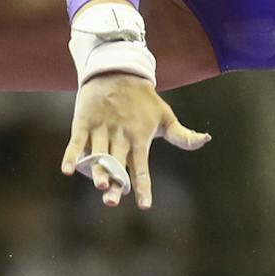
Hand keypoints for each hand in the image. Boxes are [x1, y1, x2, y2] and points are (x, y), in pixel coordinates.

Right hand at [59, 74, 210, 209]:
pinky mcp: (84, 121)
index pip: (142, 166)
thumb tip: (206, 140)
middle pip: (117, 163)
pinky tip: (67, 170)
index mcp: (140, 137)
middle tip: (112, 201)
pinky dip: (71, 155)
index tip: (144, 205)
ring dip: (97, 170)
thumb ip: (183, 135)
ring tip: (99, 185)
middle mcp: (120, 135)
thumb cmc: (143, 100)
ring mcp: (101, 128)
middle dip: (115, 182)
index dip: (142, 186)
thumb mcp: (166, 116)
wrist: (118, 70)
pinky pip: (76, 141)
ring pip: (99, 153)